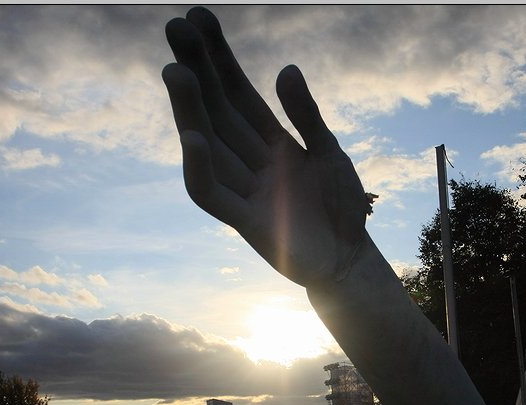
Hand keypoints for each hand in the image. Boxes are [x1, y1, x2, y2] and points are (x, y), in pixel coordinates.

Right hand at [162, 7, 369, 286]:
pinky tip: (193, 136)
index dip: (219, 58)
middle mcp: (251, 161)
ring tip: (176, 71)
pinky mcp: (245, 223)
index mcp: (272, 141)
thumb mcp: (329, 151)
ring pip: (210, 145)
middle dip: (197, 71)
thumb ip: (306, 115)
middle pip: (219, 111)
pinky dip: (201, 168)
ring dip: (192, 110)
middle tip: (174, 28)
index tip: (198, 18)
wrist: (350, 259)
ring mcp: (245, 191)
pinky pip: (213, 195)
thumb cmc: (341, 205)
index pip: (239, 93)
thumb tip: (284, 69)